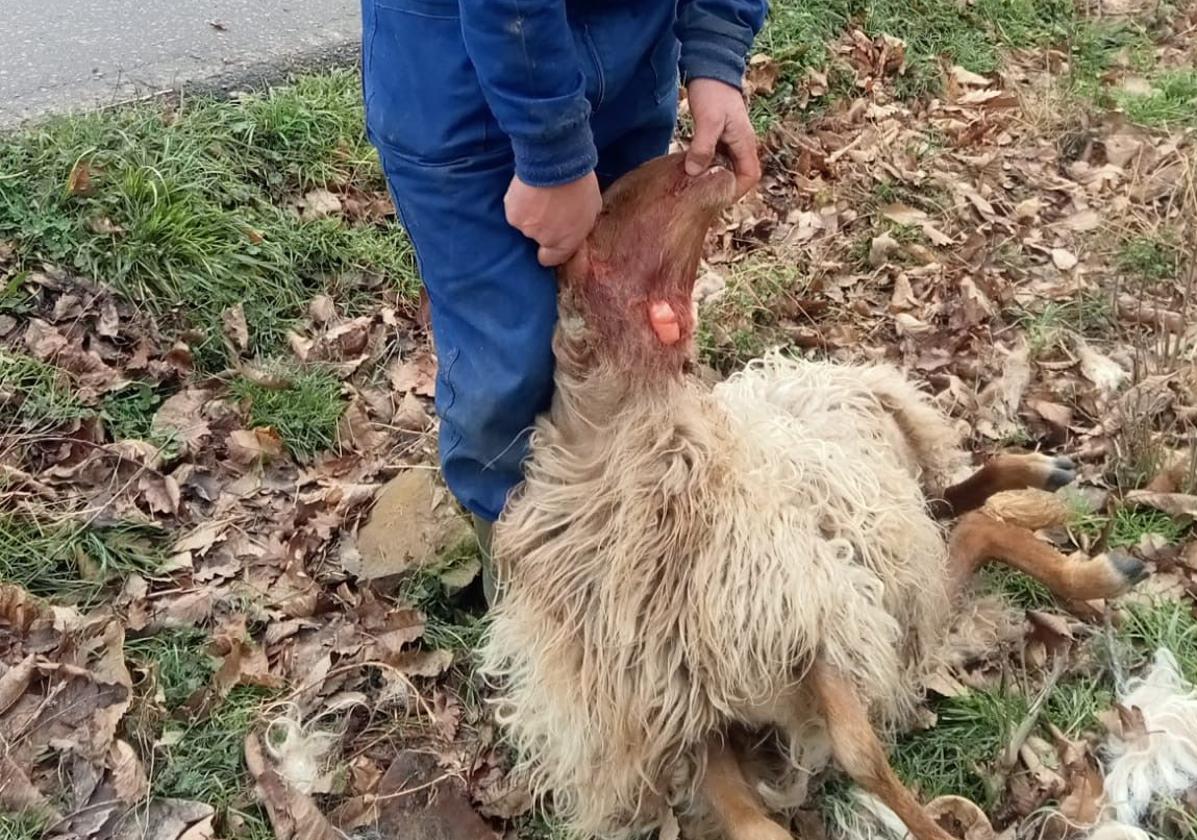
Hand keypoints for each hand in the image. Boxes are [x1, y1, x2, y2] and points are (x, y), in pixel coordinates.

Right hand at [504, 172, 602, 266]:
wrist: (555, 161)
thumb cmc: (579, 181)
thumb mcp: (592, 207)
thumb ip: (582, 224)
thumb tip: (577, 227)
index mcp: (568, 242)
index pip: (552, 259)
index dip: (550, 250)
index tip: (550, 240)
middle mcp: (546, 240)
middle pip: (538, 240)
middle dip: (542, 227)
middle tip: (548, 206)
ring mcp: (526, 229)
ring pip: (525, 226)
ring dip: (530, 214)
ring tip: (538, 195)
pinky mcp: (512, 215)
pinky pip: (515, 212)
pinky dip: (519, 203)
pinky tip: (527, 190)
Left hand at [684, 78, 760, 197]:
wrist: (711, 67)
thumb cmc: (712, 92)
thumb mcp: (707, 121)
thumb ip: (702, 147)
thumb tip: (694, 173)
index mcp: (744, 142)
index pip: (750, 176)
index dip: (736, 190)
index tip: (716, 197)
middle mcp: (741, 143)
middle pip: (738, 174)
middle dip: (722, 186)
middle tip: (700, 195)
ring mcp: (731, 139)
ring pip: (727, 166)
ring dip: (713, 175)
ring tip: (694, 184)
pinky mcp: (720, 135)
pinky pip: (717, 157)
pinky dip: (707, 164)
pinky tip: (691, 167)